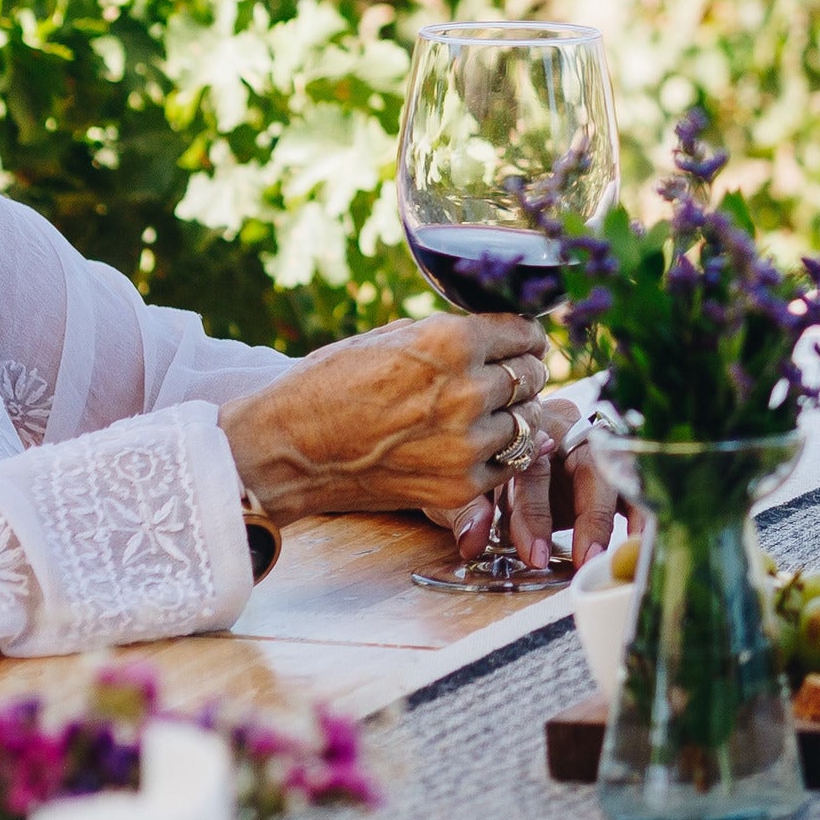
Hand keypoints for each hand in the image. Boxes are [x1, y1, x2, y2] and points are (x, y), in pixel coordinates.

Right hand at [218, 314, 547, 527]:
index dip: (526, 337)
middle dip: (524, 373)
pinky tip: (477, 443)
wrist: (288, 450)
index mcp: (451, 342)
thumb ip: (446, 334)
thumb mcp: (390, 337)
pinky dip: (500, 453)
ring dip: (514, 415)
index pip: (522, 333)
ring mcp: (466, 444)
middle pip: (532, 377)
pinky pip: (509, 463)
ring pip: (527, 421)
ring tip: (491, 412)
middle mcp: (466, 391)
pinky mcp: (459, 487)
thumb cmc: (328, 385)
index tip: (524, 342)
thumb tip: (491, 332)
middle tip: (510, 377)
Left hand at [443, 393, 623, 573]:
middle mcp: (567, 427)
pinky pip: (631, 484)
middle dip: (589, 517)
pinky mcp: (610, 466)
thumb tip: (473, 541)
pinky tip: (642, 539)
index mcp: (527, 427)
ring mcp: (593, 445)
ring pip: (617, 473)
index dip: (536, 513)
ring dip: (621, 516)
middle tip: (585, 559)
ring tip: (621, 555)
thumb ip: (467, 511)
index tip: (534, 554)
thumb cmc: (478, 467)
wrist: (490, 448)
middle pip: (588, 466)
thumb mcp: (462, 486)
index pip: (535, 467)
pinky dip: (637, 511)